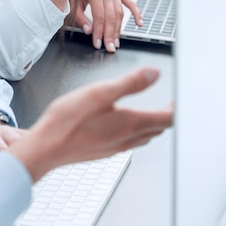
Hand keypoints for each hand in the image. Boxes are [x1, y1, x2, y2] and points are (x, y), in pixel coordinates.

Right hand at [9, 67, 172, 181]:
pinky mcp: (103, 151)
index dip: (176, 109)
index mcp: (130, 122)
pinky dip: (136, 132)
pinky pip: (128, 142)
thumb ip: (129, 83)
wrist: (46, 147)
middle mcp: (126, 138)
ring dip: (152, 125)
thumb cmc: (68, 120)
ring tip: (152, 114)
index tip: (179, 100)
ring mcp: (115, 147)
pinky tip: (123, 126)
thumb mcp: (99, 92)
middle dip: (166, 116)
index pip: (166, 118)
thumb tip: (153, 74)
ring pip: (143, 137)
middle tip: (169, 105)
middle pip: (157, 129)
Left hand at [74, 0, 141, 51]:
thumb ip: (80, 18)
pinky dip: (136, 14)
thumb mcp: (73, 4)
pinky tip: (139, 24)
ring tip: (116, 42)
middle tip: (109, 47)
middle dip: (110, 34)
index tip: (97, 43)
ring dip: (119, 29)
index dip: (99, 32)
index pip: (99, 16)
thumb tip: (89, 31)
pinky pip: (131, 4)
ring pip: (120, 13)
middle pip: (111, 16)